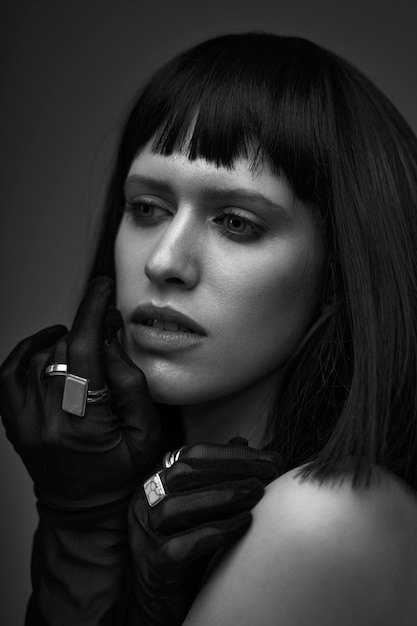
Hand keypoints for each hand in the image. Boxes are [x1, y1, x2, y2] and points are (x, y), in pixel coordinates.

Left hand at [0, 276, 159, 509]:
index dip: (93, 310)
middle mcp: (47, 420)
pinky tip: (50, 344)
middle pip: (65, 350)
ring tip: (88, 351)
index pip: (84, 350)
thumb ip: (131, 385)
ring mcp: (23, 421)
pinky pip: (9, 371)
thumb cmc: (121, 474)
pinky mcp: (12, 421)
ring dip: (66, 343)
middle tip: (110, 331)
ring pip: (40, 356)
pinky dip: (28, 350)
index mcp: (85, 423)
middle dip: (90, 330)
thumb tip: (110, 342)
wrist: (84, 510)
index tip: (103, 289)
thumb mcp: (147, 433)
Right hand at [127, 439, 280, 625]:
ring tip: (257, 492)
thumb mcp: (202, 508)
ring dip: (223, 496)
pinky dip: (214, 532)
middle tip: (270, 471)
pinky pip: (181, 547)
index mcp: (156, 483)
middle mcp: (144, 503)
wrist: (160, 605)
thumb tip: (241, 442)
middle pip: (184, 474)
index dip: (231, 453)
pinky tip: (243, 525)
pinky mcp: (151, 566)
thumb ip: (216, 476)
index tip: (270, 458)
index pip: (192, 456)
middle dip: (231, 468)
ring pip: (178, 507)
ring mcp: (144, 534)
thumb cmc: (186, 551)